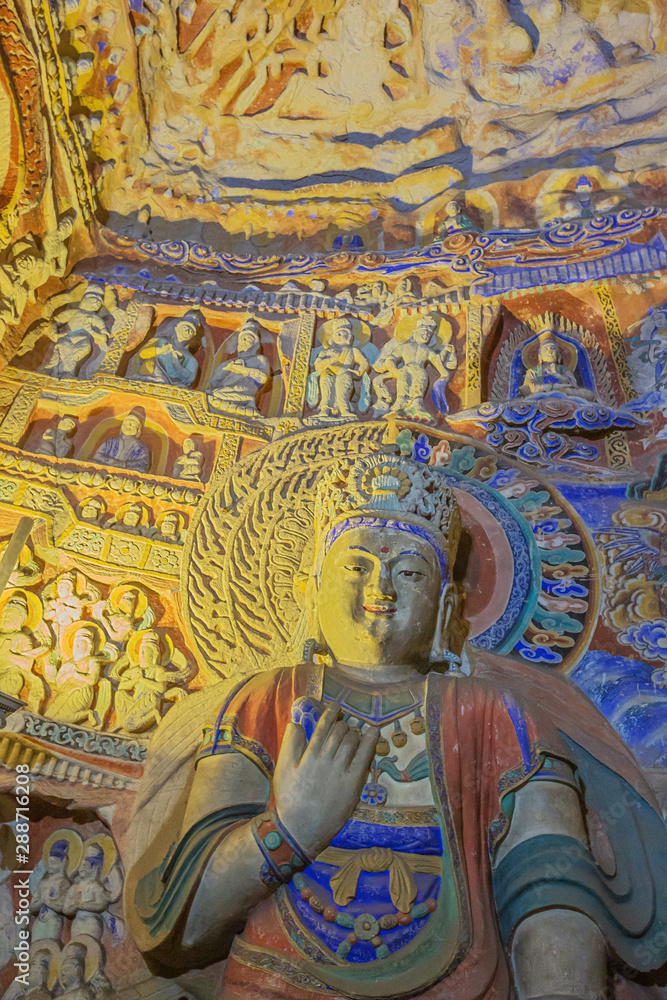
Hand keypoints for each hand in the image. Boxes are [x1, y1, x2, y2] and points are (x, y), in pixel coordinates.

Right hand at [273, 706, 378, 858]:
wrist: (301, 828)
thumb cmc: (290, 799)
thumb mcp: (282, 770)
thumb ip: (290, 745)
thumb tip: (296, 724)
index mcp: (309, 755)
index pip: (322, 727)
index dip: (330, 713)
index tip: (335, 707)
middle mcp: (326, 759)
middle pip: (338, 732)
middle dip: (343, 724)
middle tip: (345, 723)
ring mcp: (340, 770)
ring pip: (351, 741)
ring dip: (354, 732)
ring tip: (355, 731)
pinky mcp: (353, 783)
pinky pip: (364, 757)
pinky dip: (370, 742)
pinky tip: (373, 731)